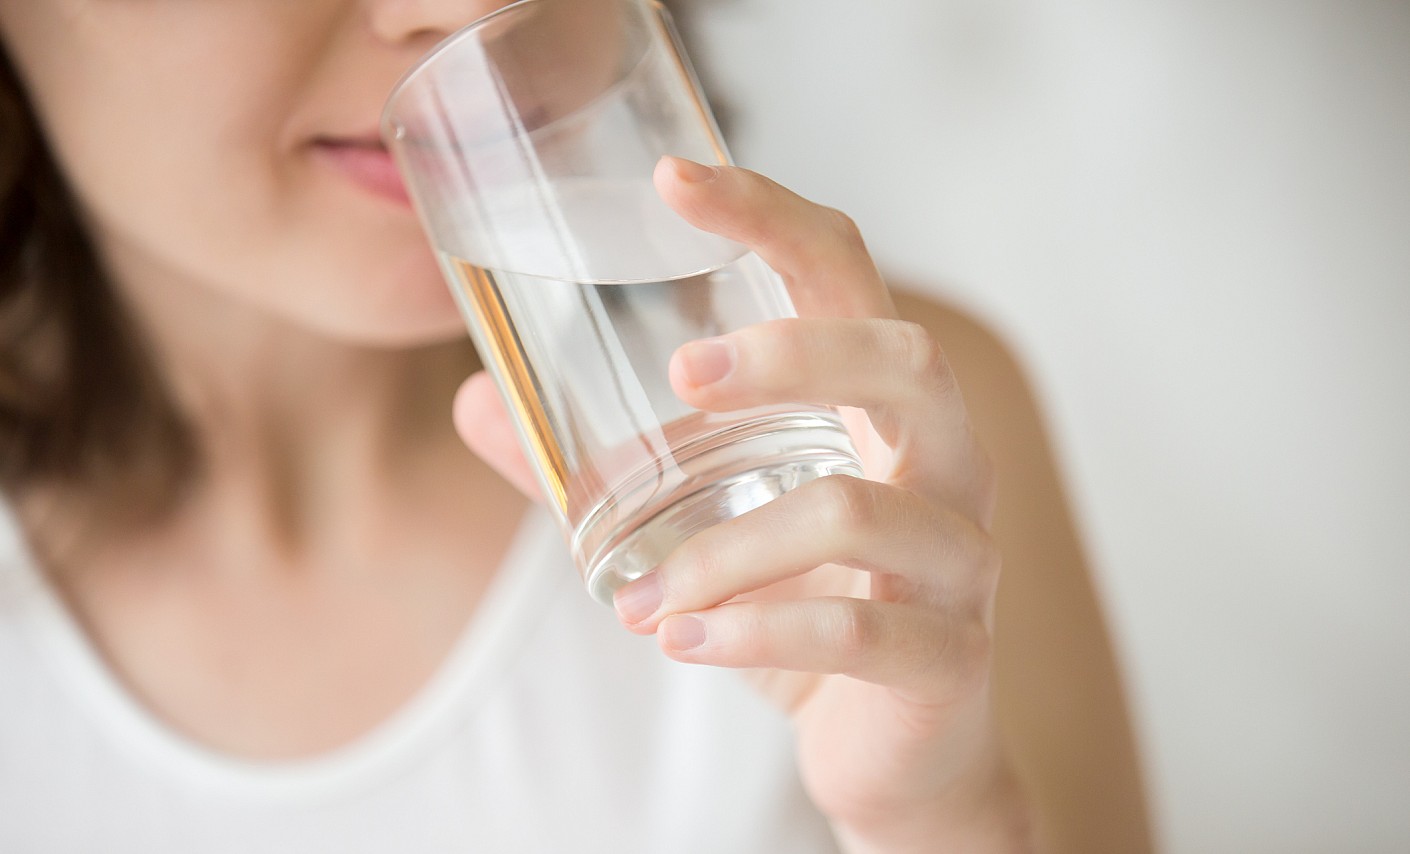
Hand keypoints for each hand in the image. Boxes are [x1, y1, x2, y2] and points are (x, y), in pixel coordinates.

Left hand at [455, 157, 1033, 851]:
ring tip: (639, 599)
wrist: (892, 754)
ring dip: (727, 551)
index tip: (673, 179)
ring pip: (859, 510)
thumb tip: (478, 401)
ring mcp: (960, 560)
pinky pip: (859, 631)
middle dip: (791, 353)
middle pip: (904, 359)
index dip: (770, 213)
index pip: (844, 274)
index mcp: (880, 408)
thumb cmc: (803, 611)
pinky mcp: (950, 656)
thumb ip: (600, 469)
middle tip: (679, 377)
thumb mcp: (701, 528)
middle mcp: (943, 463)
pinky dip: (754, 633)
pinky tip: (681, 641)